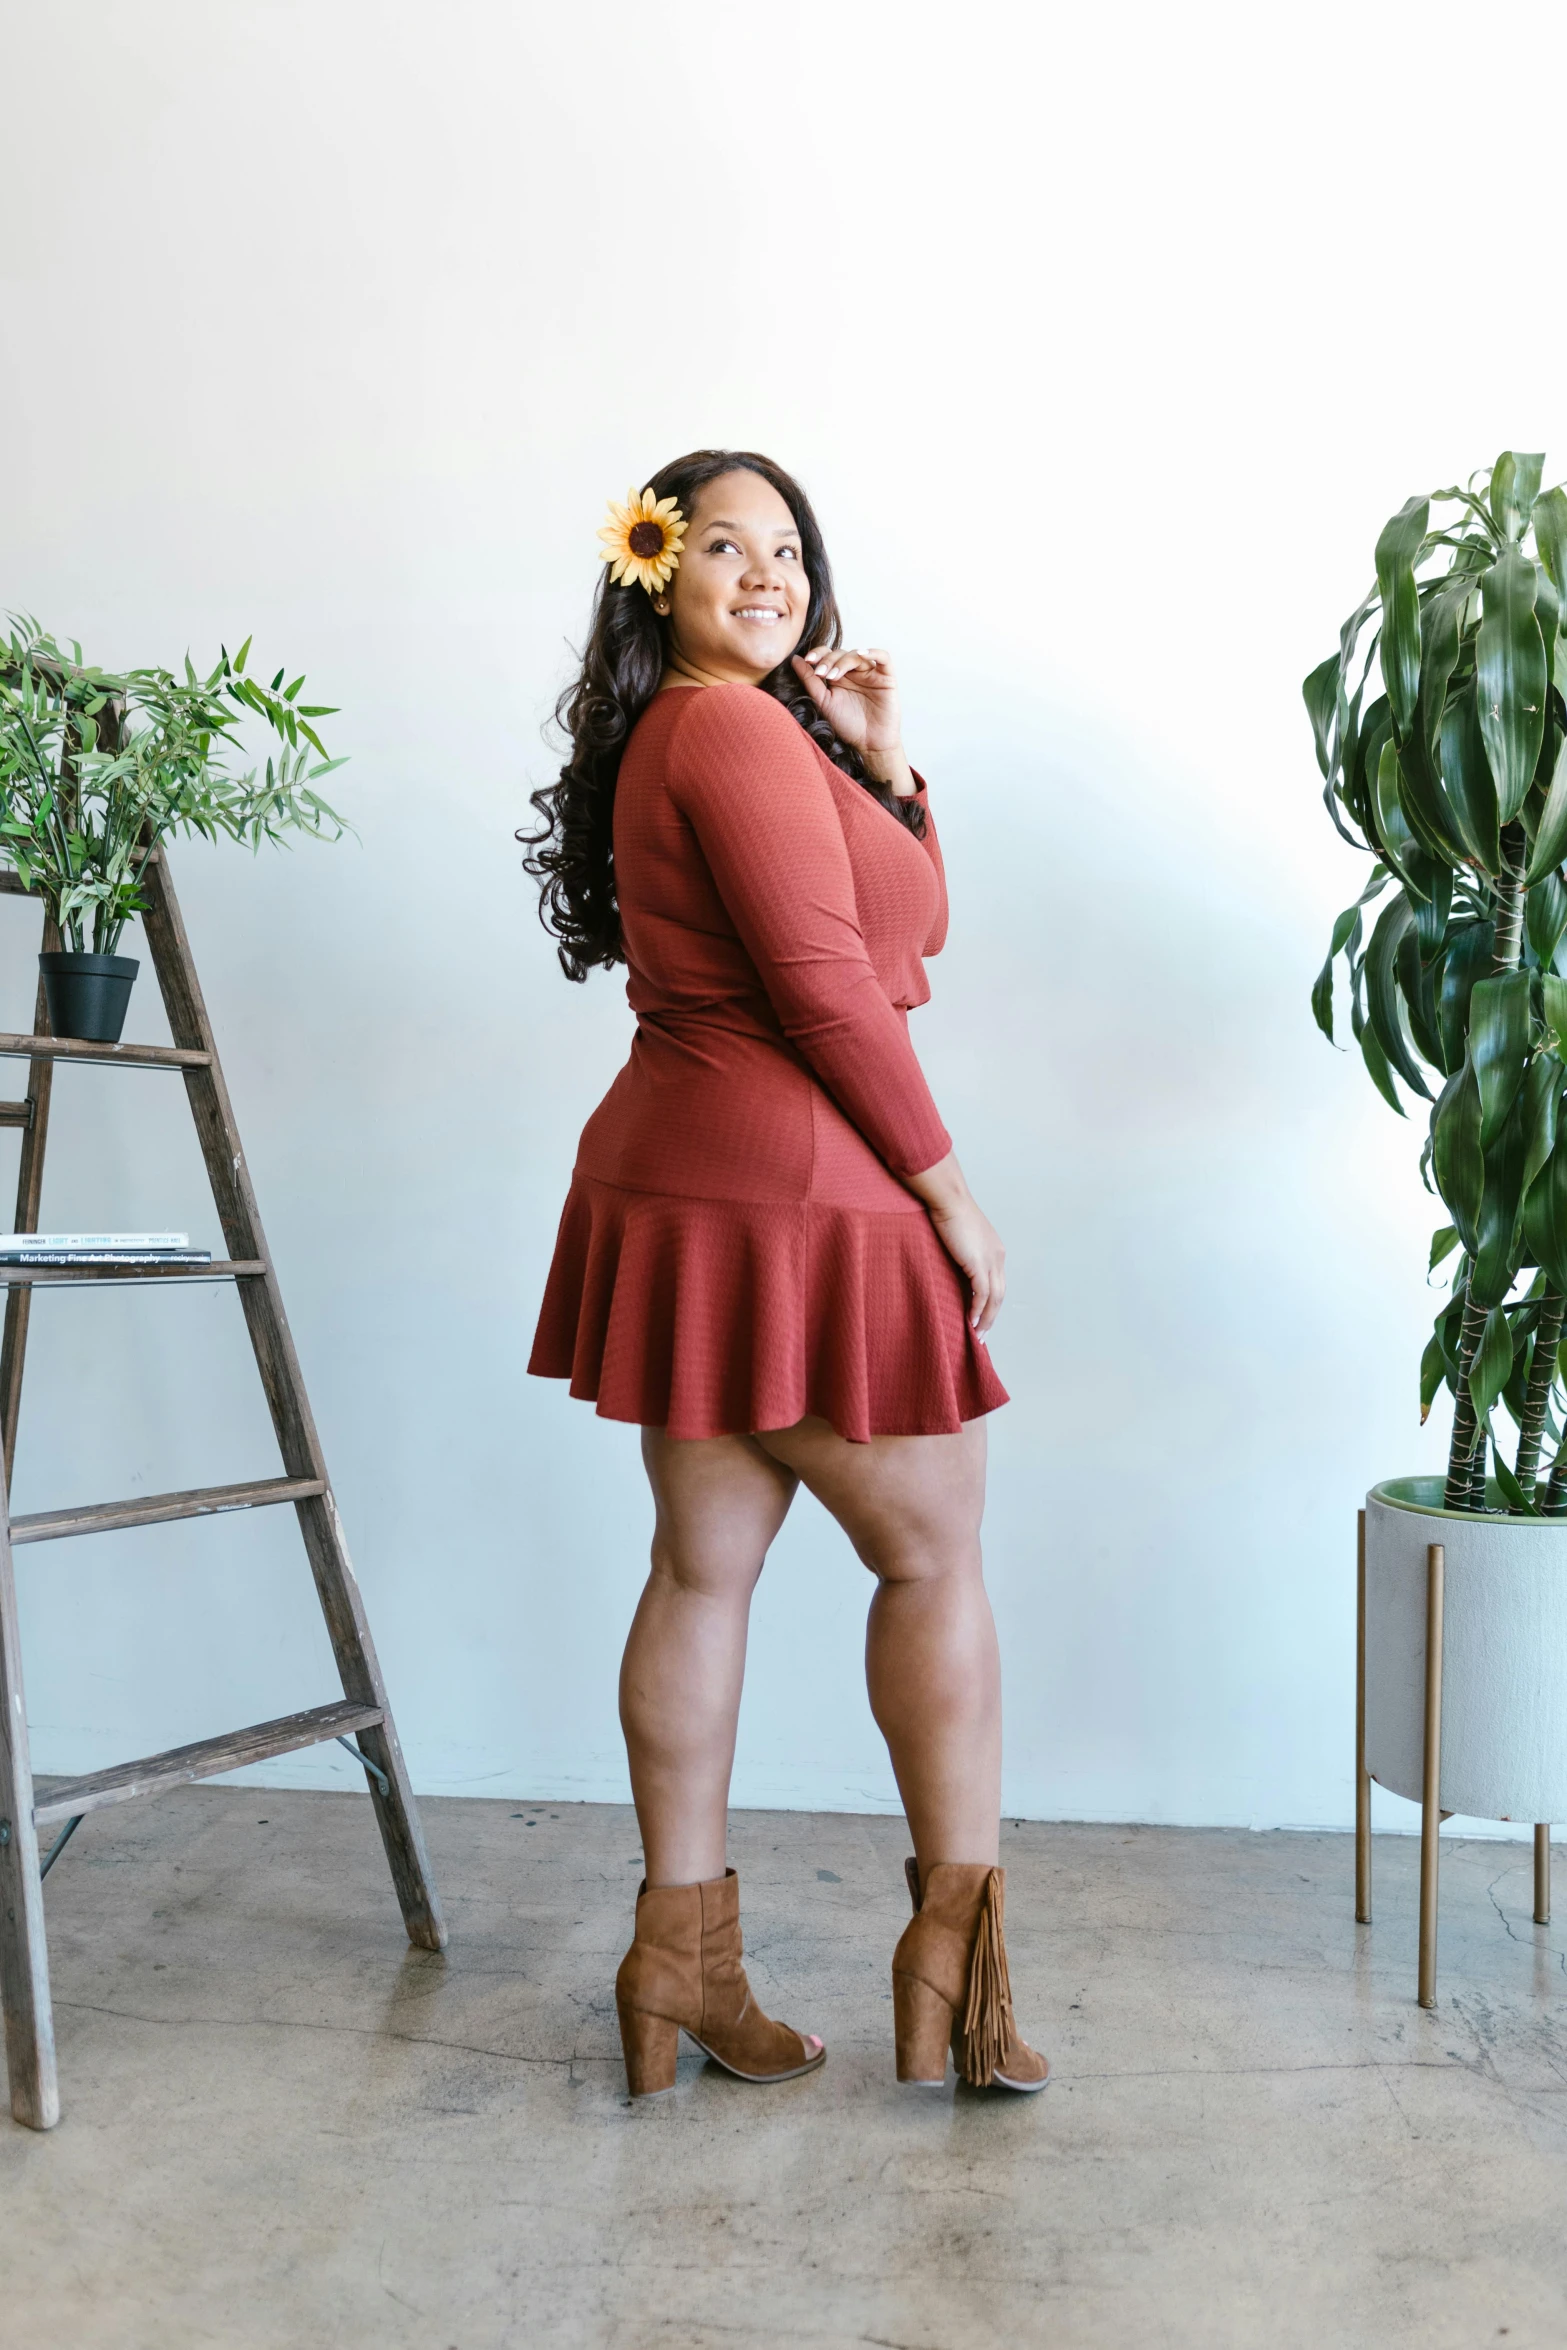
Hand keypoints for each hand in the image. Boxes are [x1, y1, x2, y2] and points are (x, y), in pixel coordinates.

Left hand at [793, 646, 905, 771]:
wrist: (869, 744)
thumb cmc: (847, 725)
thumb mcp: (823, 701)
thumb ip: (810, 681)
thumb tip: (795, 659)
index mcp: (838, 676)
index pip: (827, 655)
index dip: (818, 653)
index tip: (807, 660)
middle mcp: (854, 672)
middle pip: (841, 653)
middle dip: (828, 661)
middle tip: (821, 674)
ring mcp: (871, 673)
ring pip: (858, 655)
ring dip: (843, 662)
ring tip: (833, 676)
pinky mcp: (886, 677)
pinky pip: (883, 657)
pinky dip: (873, 652)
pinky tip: (862, 654)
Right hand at [904, 1152, 1005, 1336]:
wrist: (948, 1199)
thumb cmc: (948, 1212)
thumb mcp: (960, 1236)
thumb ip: (962, 1253)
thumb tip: (953, 1267)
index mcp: (995, 1250)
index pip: (997, 1283)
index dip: (991, 1302)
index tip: (981, 1317)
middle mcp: (998, 1256)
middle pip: (1000, 1294)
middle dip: (991, 1316)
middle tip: (982, 1334)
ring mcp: (990, 1260)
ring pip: (994, 1297)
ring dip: (986, 1318)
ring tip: (977, 1334)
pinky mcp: (978, 1263)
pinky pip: (982, 1293)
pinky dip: (977, 1309)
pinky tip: (971, 1320)